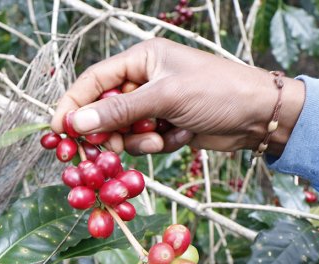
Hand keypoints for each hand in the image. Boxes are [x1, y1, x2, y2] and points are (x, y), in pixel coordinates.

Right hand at [51, 38, 304, 155]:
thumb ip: (120, 111)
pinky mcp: (164, 128)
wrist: (259, 117)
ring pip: (122, 132)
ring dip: (138, 141)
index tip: (58, 129)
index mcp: (141, 60)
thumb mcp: (166, 97)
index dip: (73, 104)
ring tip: (161, 137)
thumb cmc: (217, 92)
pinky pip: (144, 143)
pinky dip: (158, 145)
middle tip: (107, 147)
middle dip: (108, 130)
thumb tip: (76, 122)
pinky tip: (181, 136)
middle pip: (104, 110)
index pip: (94, 81)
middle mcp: (143, 81)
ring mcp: (153, 107)